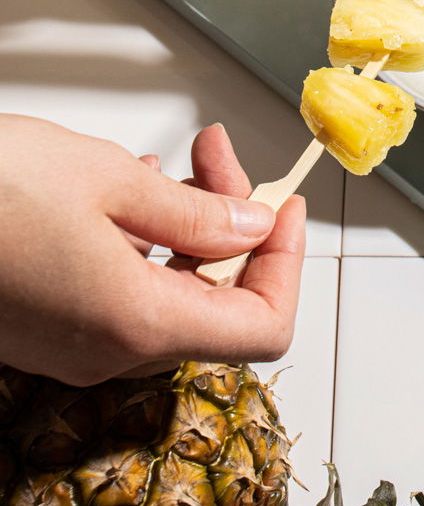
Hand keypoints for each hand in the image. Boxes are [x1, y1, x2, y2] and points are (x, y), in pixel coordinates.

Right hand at [0, 115, 304, 384]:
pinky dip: (152, 240)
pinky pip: (130, 290)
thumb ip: (198, 215)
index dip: (288, 266)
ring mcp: (77, 342)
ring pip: (175, 292)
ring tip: (183, 161)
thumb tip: (253, 228)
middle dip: (237, 225)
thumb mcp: (113, 183)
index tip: (287, 209)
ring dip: (196, 226)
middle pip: (219, 301)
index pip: (263, 328)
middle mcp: (108, 349)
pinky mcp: (52, 325)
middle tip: (220, 156)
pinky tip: (137, 186)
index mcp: (136, 323)